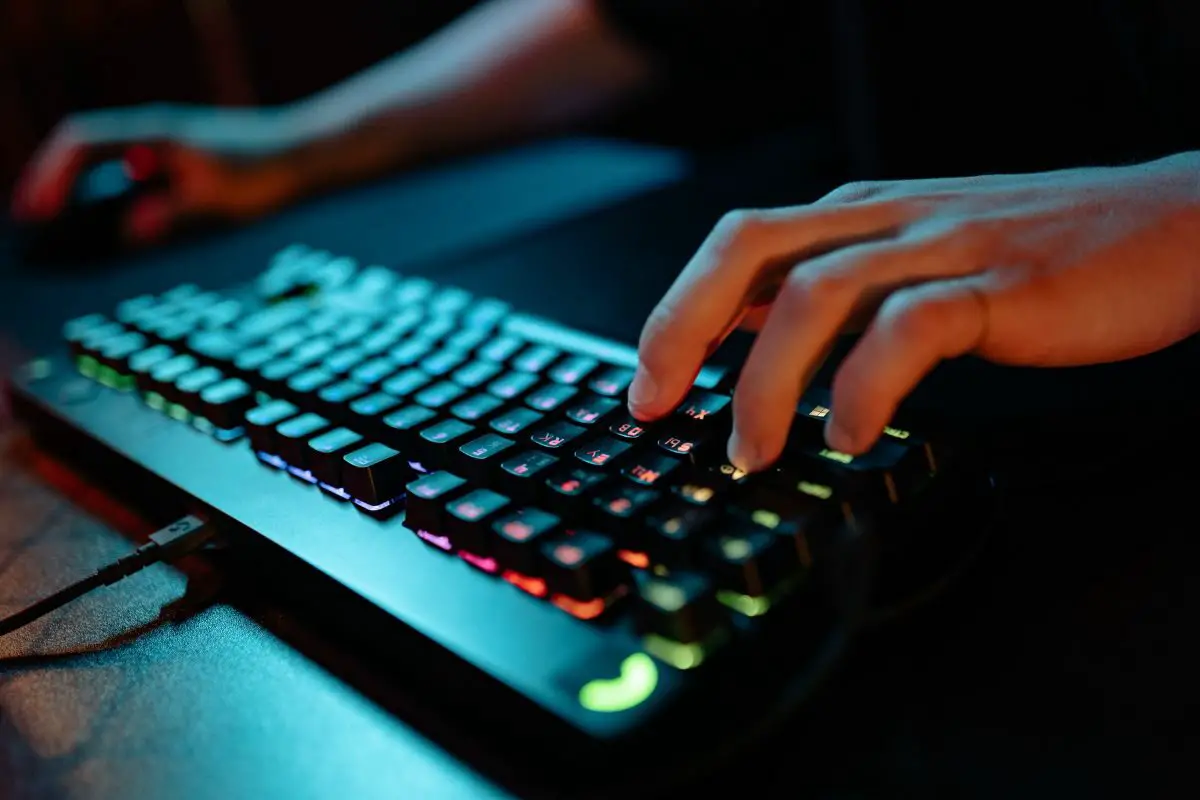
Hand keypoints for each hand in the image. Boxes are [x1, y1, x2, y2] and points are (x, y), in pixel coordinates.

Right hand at [11, 104, 303, 243]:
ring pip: (107, 162)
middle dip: (55, 183)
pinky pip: (131, 173)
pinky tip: (115, 227)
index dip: (51, 176)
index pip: (82, 143)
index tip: (36, 210)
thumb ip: (171, 216)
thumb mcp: (217, 201)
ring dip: (82, 190)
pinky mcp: (182, 161)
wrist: (305, 154)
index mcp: (154, 136)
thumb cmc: (265, 172)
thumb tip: (132, 233)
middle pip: (84, 150)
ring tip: (61, 226)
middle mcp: (154, 134)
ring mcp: (167, 146)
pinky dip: (113, 195)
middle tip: (33, 219)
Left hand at [630, 152, 1199, 469]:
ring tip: (754, 451)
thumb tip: (754, 340)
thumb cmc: (1037, 256)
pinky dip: (867, 385)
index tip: (644, 385)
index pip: (738, 244)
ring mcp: (941, 246)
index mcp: (858, 214)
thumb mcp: (914, 263)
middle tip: (657, 405)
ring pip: (819, 293)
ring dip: (769, 379)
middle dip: (685, 326)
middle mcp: (885, 219)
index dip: (676, 310)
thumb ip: (839, 295)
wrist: (1170, 227)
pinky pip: (911, 328)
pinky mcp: (999, 285)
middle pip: (751, 248)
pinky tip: (854, 435)